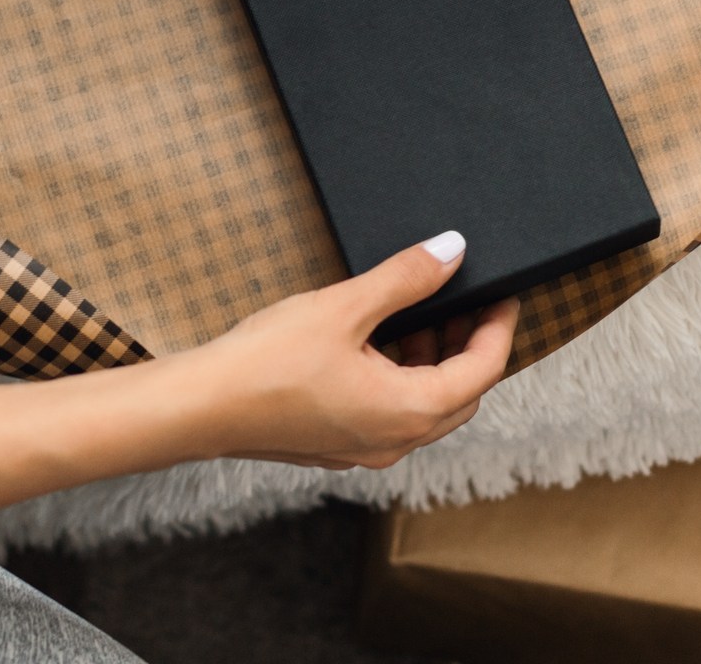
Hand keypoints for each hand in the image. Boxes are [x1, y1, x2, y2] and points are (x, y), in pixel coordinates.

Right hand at [0, 231, 518, 505]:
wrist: (199, 408)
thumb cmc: (264, 362)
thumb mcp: (344, 307)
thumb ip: (405, 278)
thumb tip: (450, 251)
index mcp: (411, 411)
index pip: (484, 369)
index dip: (499, 326)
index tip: (501, 291)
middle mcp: (396, 440)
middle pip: (461, 393)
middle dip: (468, 344)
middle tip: (461, 298)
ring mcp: (366, 448)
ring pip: (425, 407)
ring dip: (432, 362)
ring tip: (416, 313)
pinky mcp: (337, 445)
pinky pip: (390, 413)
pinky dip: (398, 378)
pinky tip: (373, 343)